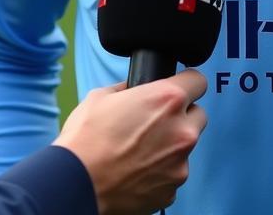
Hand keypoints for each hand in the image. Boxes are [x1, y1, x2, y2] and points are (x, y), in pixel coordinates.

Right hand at [53, 69, 207, 214]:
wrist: (75, 185)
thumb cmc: (85, 139)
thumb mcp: (103, 96)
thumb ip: (129, 89)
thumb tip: (135, 90)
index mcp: (167, 100)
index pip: (198, 81)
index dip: (187, 82)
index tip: (180, 87)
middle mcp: (181, 131)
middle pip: (198, 115)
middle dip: (182, 115)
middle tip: (156, 121)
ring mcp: (179, 164)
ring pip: (185, 147)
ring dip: (170, 145)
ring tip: (140, 150)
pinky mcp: (171, 191)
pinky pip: (172, 173)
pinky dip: (160, 171)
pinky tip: (137, 170)